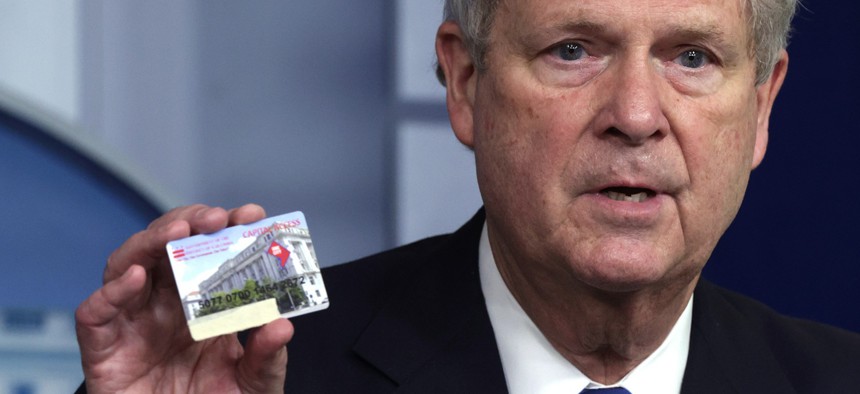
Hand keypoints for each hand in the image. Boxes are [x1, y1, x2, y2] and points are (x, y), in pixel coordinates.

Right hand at [75, 204, 293, 392]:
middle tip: (216, 218)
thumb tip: (282, 326)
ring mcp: (131, 323)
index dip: (228, 229)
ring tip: (178, 232)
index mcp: (202, 305)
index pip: (209, 253)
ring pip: (127, 265)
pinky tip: (135, 277)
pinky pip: (95, 313)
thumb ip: (266, 358)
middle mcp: (164, 306)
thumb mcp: (253, 385)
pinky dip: (111, 291)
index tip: (252, 215)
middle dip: (189, 222)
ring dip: (150, 241)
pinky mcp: (103, 349)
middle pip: (165, 247)